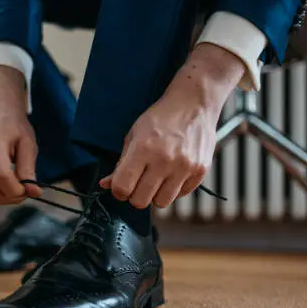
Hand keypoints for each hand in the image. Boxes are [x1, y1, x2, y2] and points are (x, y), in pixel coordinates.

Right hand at [0, 66, 40, 203]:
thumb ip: (29, 170)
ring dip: (2, 197)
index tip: (28, 189)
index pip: (0, 176)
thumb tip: (33, 193)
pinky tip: (2, 179)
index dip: (16, 189)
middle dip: (8, 198)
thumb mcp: (28, 145)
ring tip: (14, 184)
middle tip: (22, 192)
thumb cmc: (14, 129)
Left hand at [100, 43, 245, 208]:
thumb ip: (120, 163)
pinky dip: (174, 189)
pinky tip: (173, 173)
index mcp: (143, 149)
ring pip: (161, 203)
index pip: (122, 188)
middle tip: (139, 183)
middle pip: (140, 201)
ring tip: (157, 178)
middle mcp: (164, 160)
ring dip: (155, 195)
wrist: (194, 104)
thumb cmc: (161, 119)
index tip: (122, 184)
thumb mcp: (134, 135)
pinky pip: (180, 195)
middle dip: (135, 195)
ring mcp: (184, 167)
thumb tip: (106, 185)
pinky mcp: (200, 171)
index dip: (118, 190)